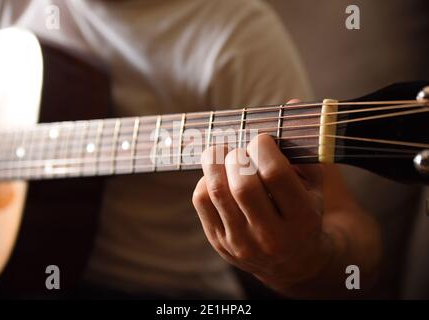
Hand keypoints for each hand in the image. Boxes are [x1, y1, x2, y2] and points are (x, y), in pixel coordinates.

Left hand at [192, 133, 333, 292]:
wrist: (292, 262)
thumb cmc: (303, 214)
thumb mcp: (313, 186)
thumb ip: (303, 147)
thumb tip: (292, 104)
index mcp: (301, 219)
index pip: (274, 173)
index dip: (263, 146)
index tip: (262, 139)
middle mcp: (271, 237)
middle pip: (242, 184)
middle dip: (238, 155)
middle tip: (242, 149)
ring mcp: (241, 243)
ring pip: (216, 191)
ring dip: (216, 161)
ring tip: (225, 153)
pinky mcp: (219, 242)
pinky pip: (202, 200)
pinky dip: (206, 180)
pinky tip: (219, 177)